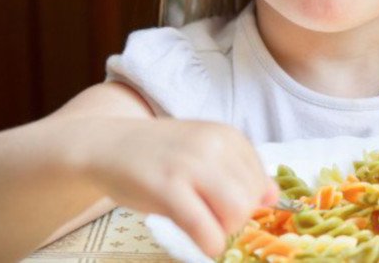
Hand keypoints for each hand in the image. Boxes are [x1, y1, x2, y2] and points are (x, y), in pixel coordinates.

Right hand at [80, 119, 277, 255]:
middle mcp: (213, 145)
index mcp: (226, 135)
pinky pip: (205, 228)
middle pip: (251, 199)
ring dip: (225, 231)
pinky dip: (209, 244)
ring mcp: (190, 165)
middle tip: (213, 220)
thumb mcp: (203, 150)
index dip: (248, 203)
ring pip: (236, 213)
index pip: (261, 181)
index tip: (223, 207)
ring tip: (205, 226)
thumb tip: (272, 196)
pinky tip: (202, 243)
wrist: (106, 144)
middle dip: (237, 219)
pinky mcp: (166, 188)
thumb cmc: (158, 153)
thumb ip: (237, 170)